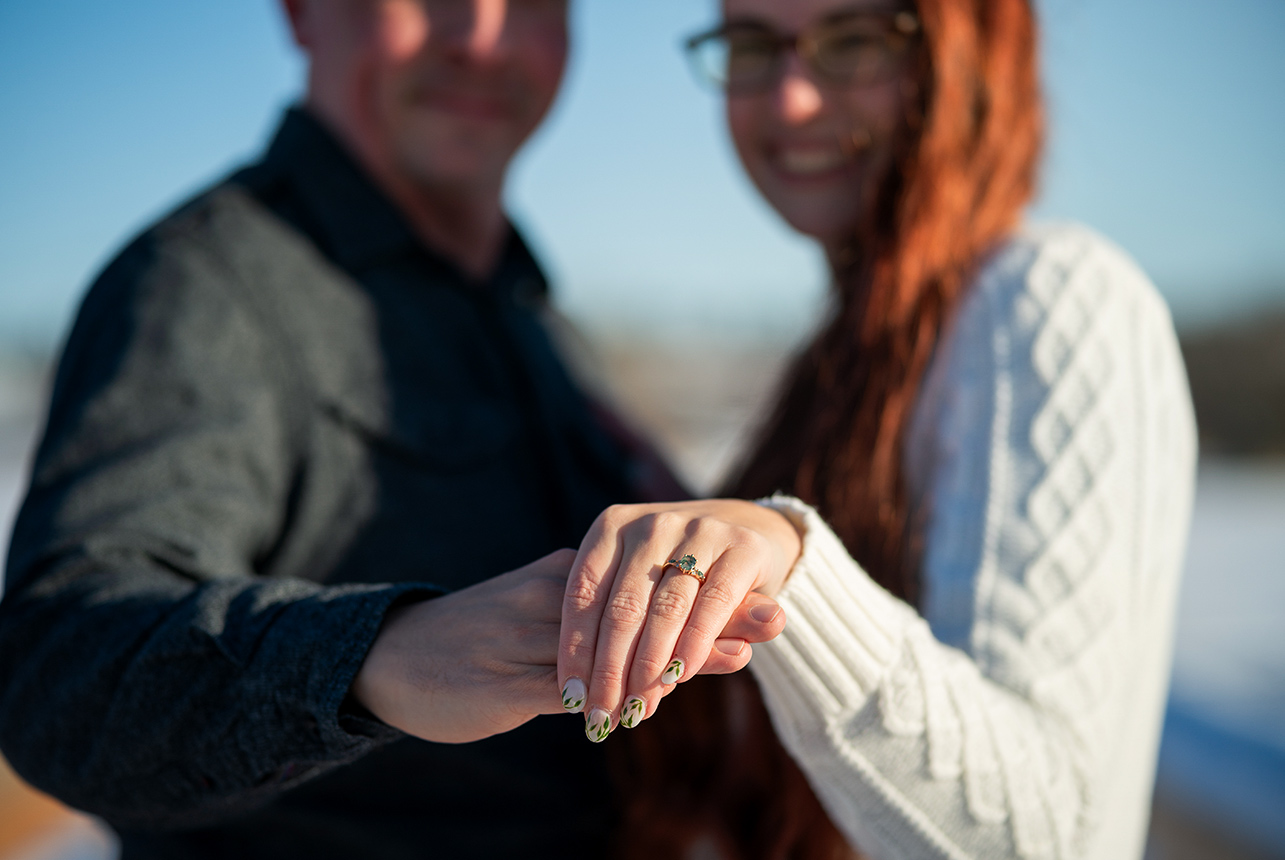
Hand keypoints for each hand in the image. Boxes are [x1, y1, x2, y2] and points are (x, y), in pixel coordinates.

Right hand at [352, 549, 786, 743]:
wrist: (392, 656)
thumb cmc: (476, 638)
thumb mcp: (537, 617)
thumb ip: (594, 621)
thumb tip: (656, 626)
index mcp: (564, 576)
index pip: (649, 581)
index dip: (707, 589)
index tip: (766, 593)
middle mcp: (553, 597)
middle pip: (645, 604)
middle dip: (712, 611)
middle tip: (775, 617)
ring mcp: (529, 637)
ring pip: (618, 643)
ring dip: (681, 650)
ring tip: (741, 654)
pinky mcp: (506, 680)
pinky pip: (572, 685)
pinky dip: (618, 690)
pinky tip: (657, 698)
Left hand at [557, 500, 801, 740]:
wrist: (752, 531)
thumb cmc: (678, 571)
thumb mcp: (641, 593)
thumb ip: (615, 634)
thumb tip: (568, 698)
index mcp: (613, 527)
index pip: (583, 594)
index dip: (575, 650)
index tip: (572, 698)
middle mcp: (651, 524)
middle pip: (622, 609)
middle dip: (610, 673)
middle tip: (602, 718)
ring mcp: (699, 531)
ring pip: (665, 611)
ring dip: (650, 669)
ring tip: (637, 710)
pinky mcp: (744, 548)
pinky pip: (713, 605)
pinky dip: (695, 645)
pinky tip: (679, 678)